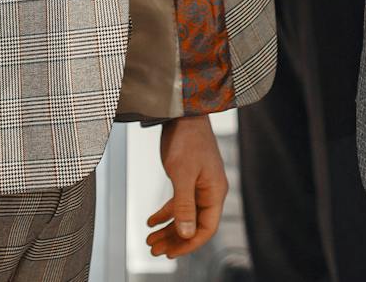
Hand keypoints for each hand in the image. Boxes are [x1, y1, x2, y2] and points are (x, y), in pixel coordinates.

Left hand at [148, 114, 226, 259]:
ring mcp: (199, 185)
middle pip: (194, 226)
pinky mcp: (188, 179)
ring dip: (168, 230)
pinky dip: (164, 213)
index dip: (189, 244)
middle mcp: (209, 192)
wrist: (181, 112)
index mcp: (215, 192)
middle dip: (174, 240)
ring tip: (150, 241)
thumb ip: (184, 205)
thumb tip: (186, 234)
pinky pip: (178, 203)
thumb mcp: (182, 174)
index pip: (206, 229)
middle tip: (154, 250)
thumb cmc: (186, 140)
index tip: (170, 253)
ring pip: (184, 216)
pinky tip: (150, 221)